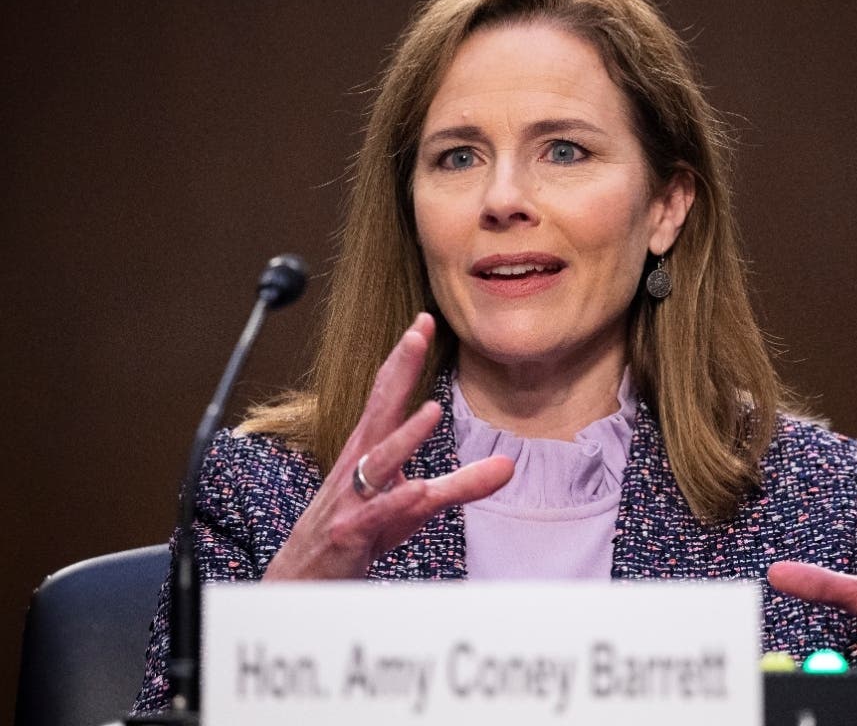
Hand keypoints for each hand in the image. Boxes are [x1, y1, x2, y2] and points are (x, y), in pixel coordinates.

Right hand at [264, 312, 513, 579]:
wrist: (304, 579)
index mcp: (369, 450)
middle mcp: (357, 465)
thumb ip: (461, 484)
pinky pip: (375, 515)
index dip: (404, 359)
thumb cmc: (359, 531)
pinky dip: (395, 502)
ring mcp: (351, 498)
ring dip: (405, 436)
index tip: (423, 321)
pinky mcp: (351, 533)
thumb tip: (509, 465)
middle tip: (416, 334)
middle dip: (397, 371)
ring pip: (378, 462)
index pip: (386, 395)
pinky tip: (417, 489)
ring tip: (433, 410)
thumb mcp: (415, 505)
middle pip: (379, 410)